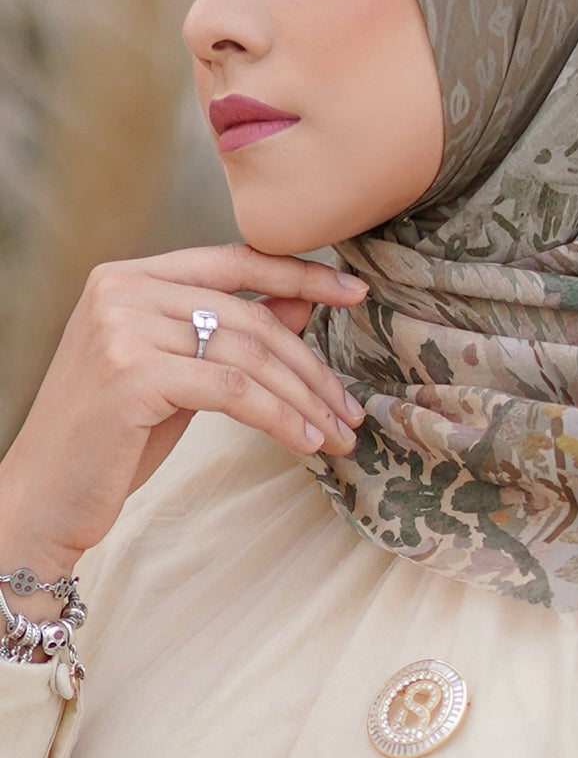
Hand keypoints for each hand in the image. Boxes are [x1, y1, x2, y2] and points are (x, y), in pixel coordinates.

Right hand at [0, 242, 369, 577]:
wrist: (42, 498)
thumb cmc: (110, 439)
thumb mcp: (178, 375)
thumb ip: (229, 333)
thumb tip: (303, 298)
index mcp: (127, 277)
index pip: (233, 259)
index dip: (302, 272)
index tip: (356, 292)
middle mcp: (120, 290)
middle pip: (249, 316)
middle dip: (312, 366)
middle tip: (350, 408)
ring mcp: (122, 329)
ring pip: (248, 355)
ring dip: (305, 400)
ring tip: (338, 435)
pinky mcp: (132, 376)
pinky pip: (233, 391)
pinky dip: (279, 418)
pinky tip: (306, 443)